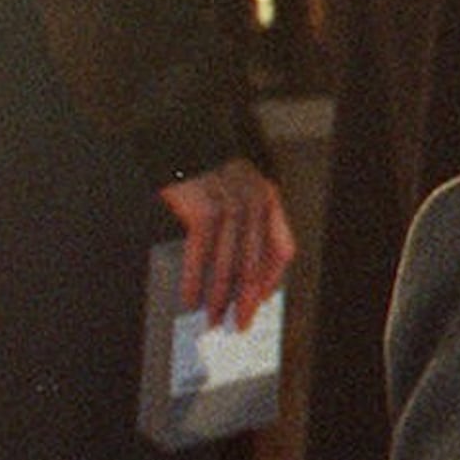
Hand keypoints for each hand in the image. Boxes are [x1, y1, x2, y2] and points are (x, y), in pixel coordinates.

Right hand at [158, 158, 294, 330]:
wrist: (178, 135)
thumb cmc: (205, 166)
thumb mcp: (239, 187)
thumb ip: (247, 219)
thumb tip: (241, 268)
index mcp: (268, 199)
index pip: (282, 250)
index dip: (272, 280)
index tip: (260, 301)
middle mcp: (255, 204)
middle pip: (257, 265)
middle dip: (246, 302)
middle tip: (238, 325)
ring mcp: (230, 208)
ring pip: (228, 267)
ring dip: (219, 300)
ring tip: (212, 320)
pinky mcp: (202, 212)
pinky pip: (200, 258)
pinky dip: (193, 283)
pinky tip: (190, 299)